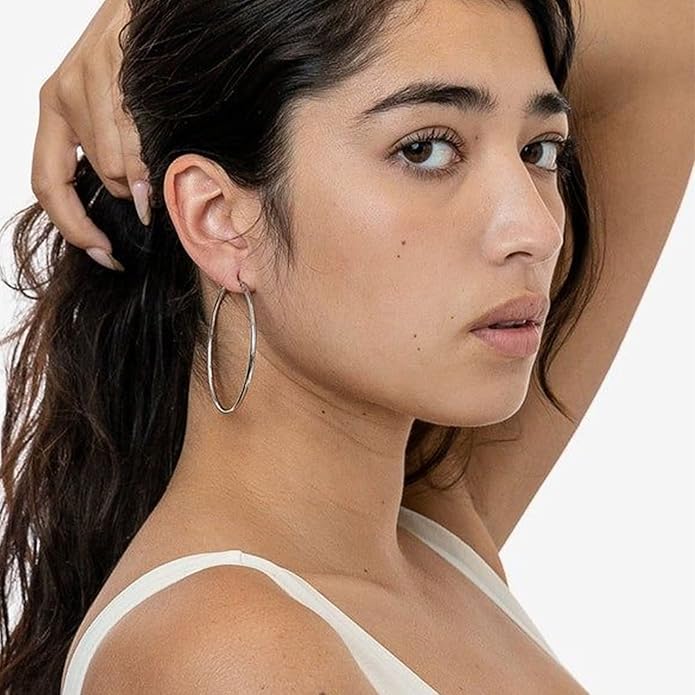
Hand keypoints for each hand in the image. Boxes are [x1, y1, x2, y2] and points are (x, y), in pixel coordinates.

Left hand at [31, 0, 147, 270]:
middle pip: (97, 177)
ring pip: (114, 162)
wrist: (156, 5)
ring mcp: (80, 80)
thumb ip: (119, 158)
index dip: (73, 227)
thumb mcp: (121, 115)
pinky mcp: (106, 65)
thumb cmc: (143, 62)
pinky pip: (128, 133)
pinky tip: (161, 149)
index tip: (104, 253)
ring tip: (164, 159)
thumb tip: (140, 204)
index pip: (48, 186)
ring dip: (146, 173)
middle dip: (132, 195)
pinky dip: (147, 154)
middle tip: (156, 194)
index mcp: (56, 113)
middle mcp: (60, 96)